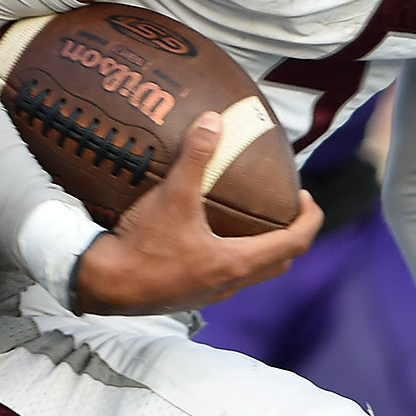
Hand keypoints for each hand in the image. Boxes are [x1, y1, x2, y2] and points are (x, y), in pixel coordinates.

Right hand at [75, 112, 320, 316]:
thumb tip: (214, 120)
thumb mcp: (172, 196)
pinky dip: (230, 256)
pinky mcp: (187, 295)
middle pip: (278, 262)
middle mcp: (230, 284)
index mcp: (237, 262)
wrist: (105, 285)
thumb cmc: (144, 245)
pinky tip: (206, 237)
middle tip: (284, 209)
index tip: (306, 198)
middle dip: (289, 236)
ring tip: (249, 221)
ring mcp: (208, 293)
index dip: (310, 219)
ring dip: (260, 249)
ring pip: (251, 273)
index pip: (295, 243)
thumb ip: (195, 157)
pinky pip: (223, 276)